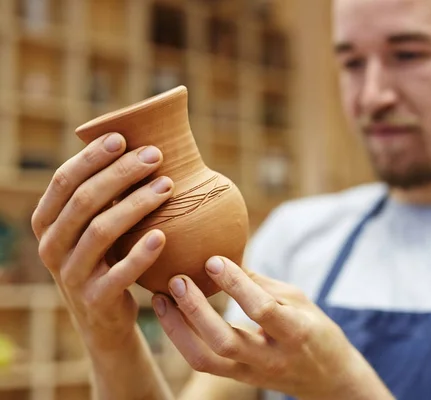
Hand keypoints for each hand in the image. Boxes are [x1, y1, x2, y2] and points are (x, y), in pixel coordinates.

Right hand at [31, 132, 173, 350]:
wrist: (103, 318)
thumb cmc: (104, 259)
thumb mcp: (92, 227)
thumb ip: (101, 196)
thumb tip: (136, 145)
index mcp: (46, 222)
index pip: (64, 180)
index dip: (91, 157)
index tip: (122, 138)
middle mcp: (51, 246)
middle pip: (84, 200)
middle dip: (121, 173)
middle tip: (155, 156)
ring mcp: (70, 275)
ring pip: (101, 231)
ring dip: (136, 204)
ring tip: (167, 186)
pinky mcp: (95, 299)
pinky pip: (119, 273)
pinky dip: (141, 253)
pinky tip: (162, 235)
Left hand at [152, 257, 392, 399]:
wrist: (327, 378)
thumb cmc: (314, 329)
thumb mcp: (298, 300)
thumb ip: (261, 284)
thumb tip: (224, 256)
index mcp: (295, 332)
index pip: (261, 309)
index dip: (235, 285)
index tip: (213, 260)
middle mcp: (271, 358)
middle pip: (225, 341)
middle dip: (196, 310)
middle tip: (177, 279)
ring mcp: (252, 373)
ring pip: (205, 360)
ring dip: (178, 328)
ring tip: (159, 297)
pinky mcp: (238, 378)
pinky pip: (203, 362)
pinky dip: (182, 337)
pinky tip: (169, 313)